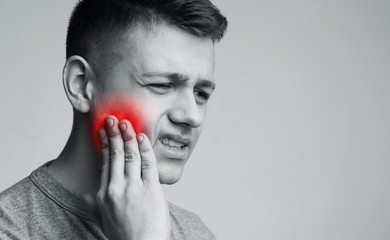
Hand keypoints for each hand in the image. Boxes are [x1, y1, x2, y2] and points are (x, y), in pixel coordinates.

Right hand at [88, 115, 169, 239]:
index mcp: (104, 195)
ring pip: (130, 156)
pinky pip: (148, 164)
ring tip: (125, 123)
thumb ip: (95, 206)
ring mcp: (134, 188)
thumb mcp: (104, 220)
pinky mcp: (151, 190)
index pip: (104, 163)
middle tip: (112, 118)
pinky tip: (142, 137)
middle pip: (115, 155)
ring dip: (128, 136)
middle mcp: (116, 189)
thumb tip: (87, 196)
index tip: (103, 131)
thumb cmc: (125, 235)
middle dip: (113, 134)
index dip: (104, 144)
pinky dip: (145, 148)